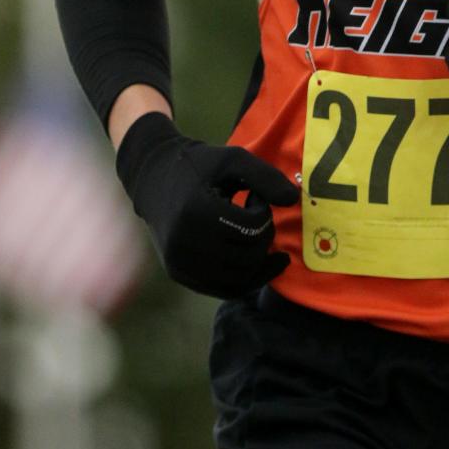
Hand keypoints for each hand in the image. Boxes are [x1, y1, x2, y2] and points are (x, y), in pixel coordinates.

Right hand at [115, 112, 298, 296]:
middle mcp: (185, 242)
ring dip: (258, 259)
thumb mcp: (233, 159)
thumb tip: (293, 200)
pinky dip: (246, 279)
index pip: (251, 226)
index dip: (264, 211)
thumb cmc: (198, 167)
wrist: (154, 179)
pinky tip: (258, 263)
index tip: (255, 197)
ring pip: (239, 278)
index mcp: (196, 211)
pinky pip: (223, 289)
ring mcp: (180, 262)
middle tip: (256, 217)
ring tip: (254, 236)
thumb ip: (265, 176)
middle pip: (248, 255)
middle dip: (263, 237)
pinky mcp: (179, 274)